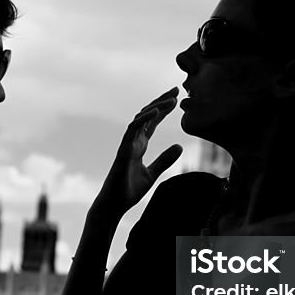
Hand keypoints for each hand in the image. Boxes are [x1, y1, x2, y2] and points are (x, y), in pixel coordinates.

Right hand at [96, 87, 182, 217]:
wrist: (114, 205)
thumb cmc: (128, 190)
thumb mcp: (152, 173)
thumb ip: (164, 160)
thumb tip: (180, 147)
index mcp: (139, 145)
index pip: (153, 122)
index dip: (164, 109)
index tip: (177, 97)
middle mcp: (132, 141)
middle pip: (147, 115)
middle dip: (161, 101)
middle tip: (176, 89)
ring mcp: (127, 144)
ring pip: (140, 119)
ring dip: (156, 107)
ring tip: (172, 100)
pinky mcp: (123, 150)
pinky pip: (132, 129)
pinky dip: (143, 119)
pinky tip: (156, 111)